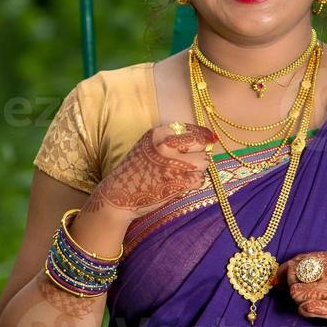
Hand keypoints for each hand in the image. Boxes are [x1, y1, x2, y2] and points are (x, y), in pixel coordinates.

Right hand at [84, 122, 216, 219]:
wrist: (117, 196)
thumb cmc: (136, 171)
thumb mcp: (148, 146)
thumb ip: (171, 140)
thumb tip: (207, 138)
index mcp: (158, 134)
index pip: (192, 130)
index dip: (203, 136)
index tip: (209, 139)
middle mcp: (166, 146)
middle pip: (202, 146)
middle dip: (200, 155)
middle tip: (191, 163)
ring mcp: (173, 165)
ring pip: (204, 162)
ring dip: (197, 170)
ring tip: (182, 175)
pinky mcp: (178, 183)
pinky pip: (200, 180)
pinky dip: (194, 184)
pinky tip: (180, 185)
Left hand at [276, 250, 326, 326]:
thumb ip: (315, 268)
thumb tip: (284, 270)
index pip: (299, 259)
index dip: (285, 270)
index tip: (279, 279)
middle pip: (294, 274)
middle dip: (290, 286)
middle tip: (298, 294)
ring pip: (296, 292)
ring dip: (298, 300)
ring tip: (309, 303)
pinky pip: (305, 308)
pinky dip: (304, 311)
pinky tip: (313, 311)